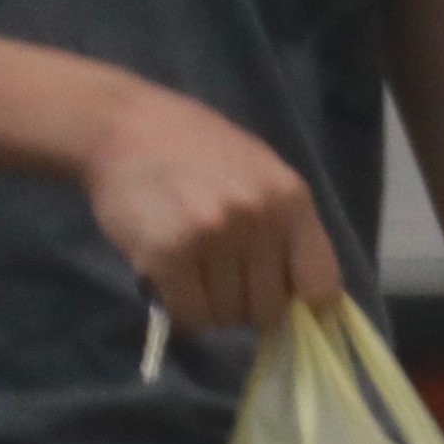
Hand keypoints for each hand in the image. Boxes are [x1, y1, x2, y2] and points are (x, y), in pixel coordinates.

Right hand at [78, 82, 345, 335]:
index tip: (280, 301)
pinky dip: (178, 307)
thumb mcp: (259, 172)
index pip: (321, 284)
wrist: (122, 126)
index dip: (302, 305)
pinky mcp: (168, 254)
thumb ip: (283, 226)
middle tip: (219, 279)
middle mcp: (259, 217)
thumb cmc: (194, 148)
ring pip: (225, 317)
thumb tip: (300, 296)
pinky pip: (187, 314)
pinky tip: (169, 278)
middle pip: (269, 310)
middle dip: (245, 306)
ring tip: (190, 268)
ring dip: (207, 305)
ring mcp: (213, 236)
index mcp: (291, 198)